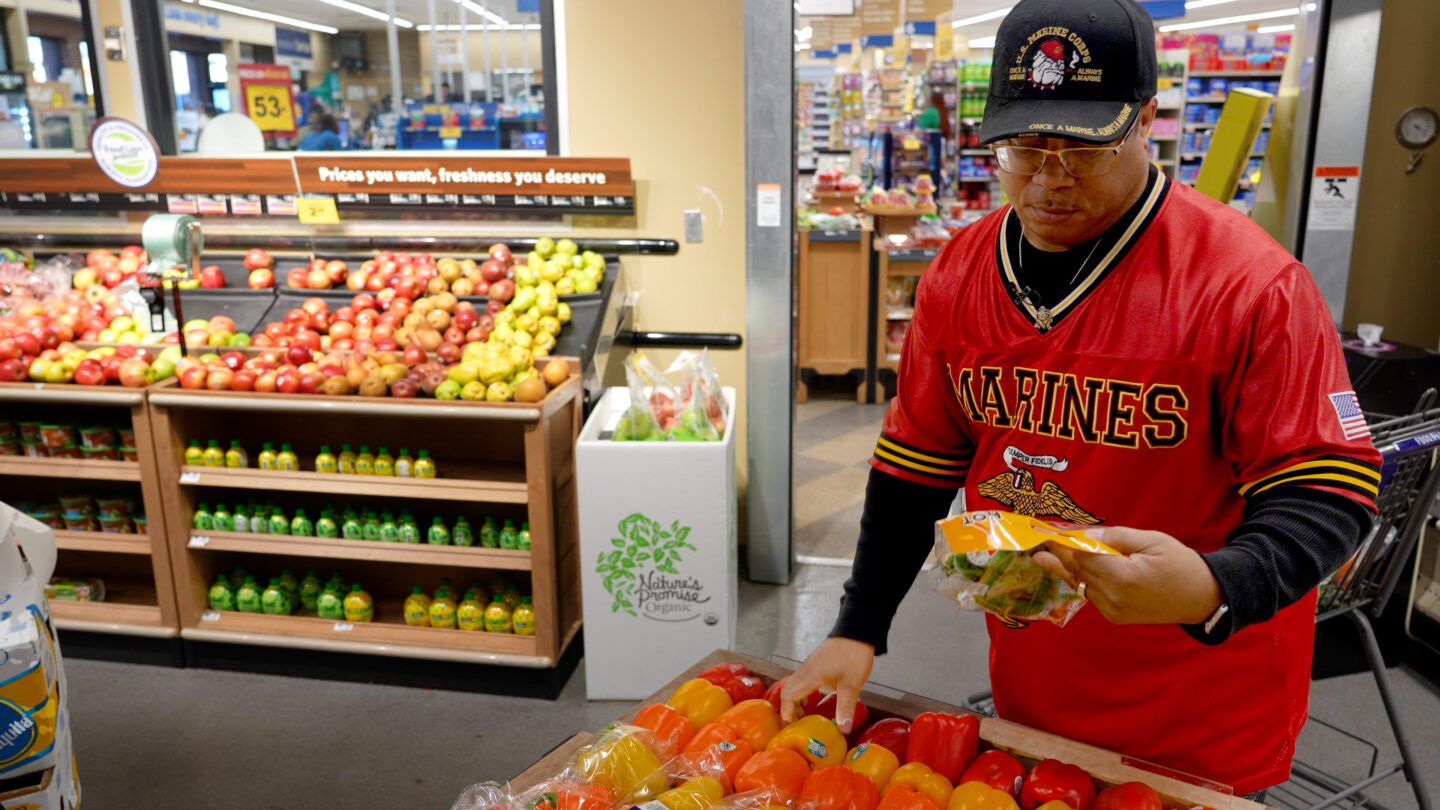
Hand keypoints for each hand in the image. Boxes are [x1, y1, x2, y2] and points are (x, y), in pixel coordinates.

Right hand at [781, 637, 873, 733]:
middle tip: (794, 726)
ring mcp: (810, 666)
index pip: (788, 697)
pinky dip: (802, 693)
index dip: (786, 714)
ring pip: (794, 685)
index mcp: (808, 677)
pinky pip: (801, 681)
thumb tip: (844, 730)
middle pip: (787, 691)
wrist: (857, 632)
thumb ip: (845, 707)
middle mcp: (805, 671)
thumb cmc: (852, 656)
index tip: (789, 729)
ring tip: (803, 717)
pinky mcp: (816, 664)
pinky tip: (813, 700)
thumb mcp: (851, 685)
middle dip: (788, 710)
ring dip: (795, 701)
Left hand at [1032, 526, 1222, 625]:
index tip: (1045, 531)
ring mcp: (1113, 610)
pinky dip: (1083, 580)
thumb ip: (1115, 538)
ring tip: (1041, 556)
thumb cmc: (1179, 563)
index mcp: (1122, 576)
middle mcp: (1113, 597)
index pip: (1081, 556)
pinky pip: (1092, 595)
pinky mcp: (1115, 617)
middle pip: (1077, 570)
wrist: (1202, 597)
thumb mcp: (1151, 540)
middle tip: (1037, 542)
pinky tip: (1071, 569)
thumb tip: (1085, 536)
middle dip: (1058, 554)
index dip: (1062, 542)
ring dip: (1067, 568)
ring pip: (1081, 583)